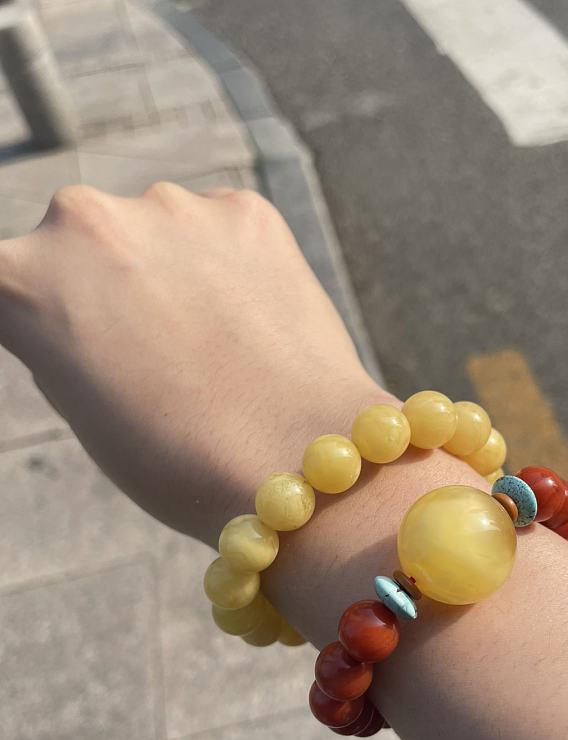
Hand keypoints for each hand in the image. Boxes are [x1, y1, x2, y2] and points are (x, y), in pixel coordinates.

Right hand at [0, 183, 382, 541]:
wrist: (292, 457)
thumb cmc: (177, 459)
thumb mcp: (81, 408)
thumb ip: (63, 336)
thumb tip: (80, 308)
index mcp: (20, 276)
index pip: (14, 281)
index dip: (47, 317)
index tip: (82, 342)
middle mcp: (81, 218)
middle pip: (83, 244)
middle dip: (109, 283)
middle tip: (157, 349)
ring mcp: (168, 204)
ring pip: (158, 231)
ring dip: (174, 269)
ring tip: (216, 342)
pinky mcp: (244, 210)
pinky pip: (223, 231)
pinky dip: (233, 265)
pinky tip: (254, 320)